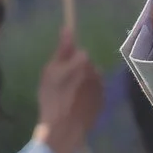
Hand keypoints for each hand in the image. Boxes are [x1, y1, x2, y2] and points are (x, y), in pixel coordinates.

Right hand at [32, 29, 104, 152]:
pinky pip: (94, 93)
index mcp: (84, 61)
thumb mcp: (50, 70)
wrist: (64, 125)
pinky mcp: (102, 101)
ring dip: (82, 84)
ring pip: (90, 79)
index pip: (78, 54)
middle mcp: (97, 71)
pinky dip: (86, 96)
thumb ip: (62, 49)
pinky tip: (75, 105)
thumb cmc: (52, 96)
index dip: (68, 62)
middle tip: (61, 86)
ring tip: (68, 97)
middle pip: (86, 66)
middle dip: (76, 72)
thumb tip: (68, 27)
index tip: (59, 73)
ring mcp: (102, 87)